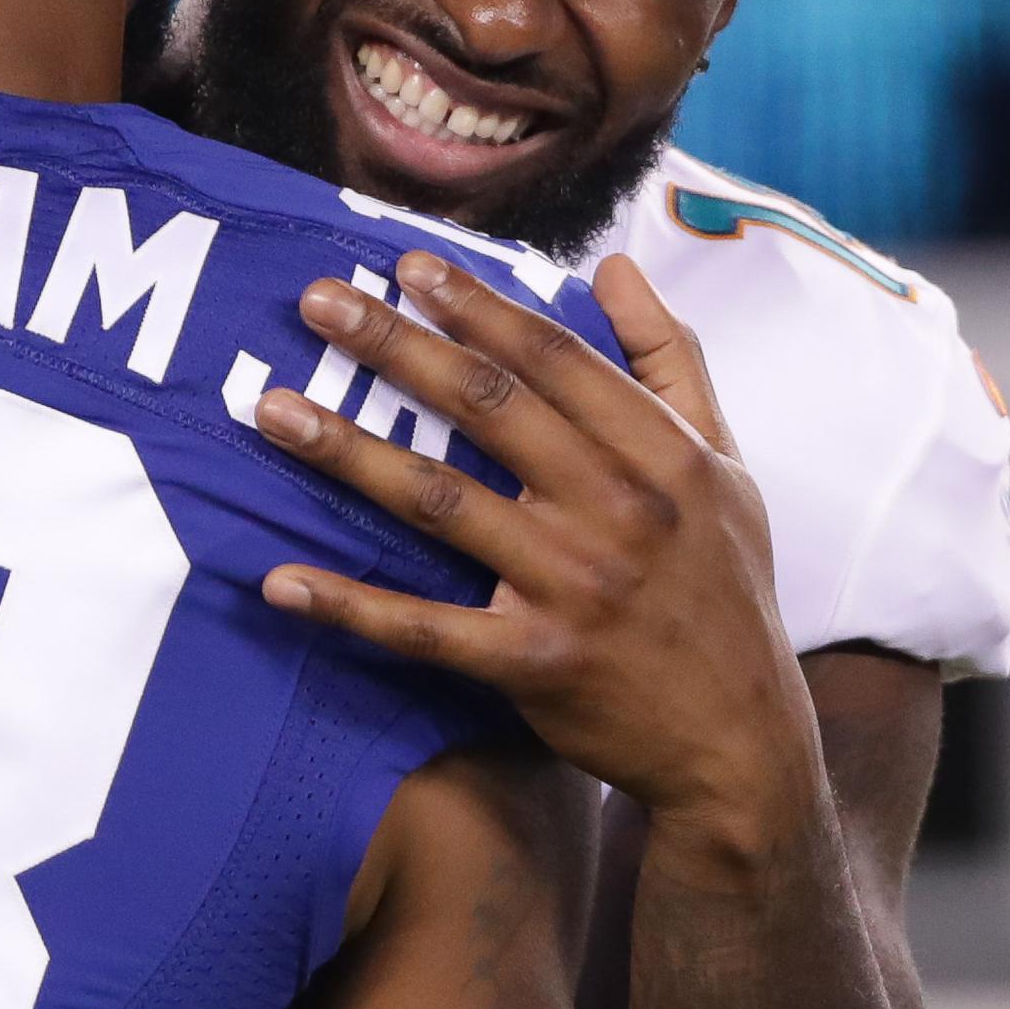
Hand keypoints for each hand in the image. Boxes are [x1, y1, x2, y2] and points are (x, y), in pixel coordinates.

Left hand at [249, 248, 816, 840]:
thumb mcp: (726, 465)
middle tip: (315, 302)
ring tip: (271, 410)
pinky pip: (425, 628)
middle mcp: (617, 510)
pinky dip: (350, 605)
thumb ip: (670, 360)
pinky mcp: (532, 664)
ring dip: (348, 452)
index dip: (477, 307)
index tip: (407, 267)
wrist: (738, 742)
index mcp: (662, 454)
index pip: (554, 360)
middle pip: (486, 409)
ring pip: (440, 502)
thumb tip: (612, 265)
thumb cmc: (723, 589)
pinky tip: (281, 580)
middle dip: (395, 347)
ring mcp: (572, 588)